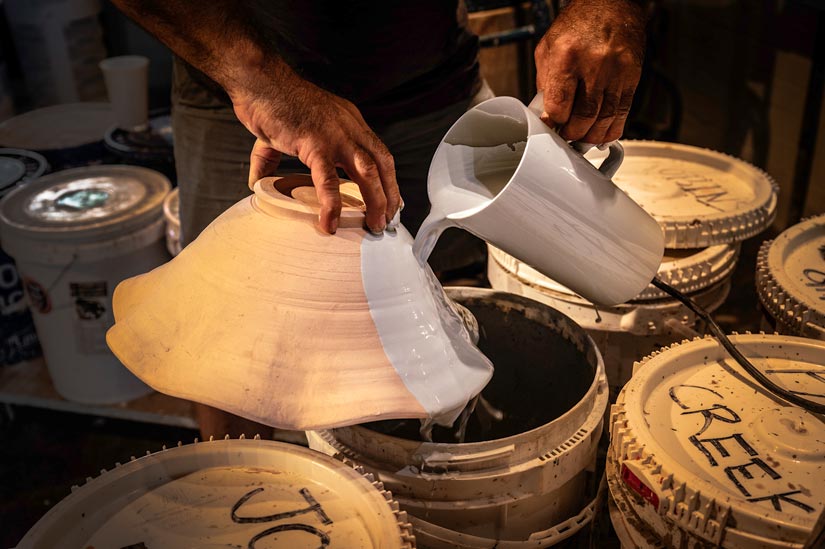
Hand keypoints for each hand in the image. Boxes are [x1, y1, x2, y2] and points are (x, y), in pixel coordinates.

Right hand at [234, 71, 399, 234]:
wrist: (257, 78)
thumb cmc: (269, 100)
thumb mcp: (283, 131)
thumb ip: (273, 158)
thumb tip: (257, 182)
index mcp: (348, 122)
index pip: (380, 153)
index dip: (389, 179)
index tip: (390, 201)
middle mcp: (349, 127)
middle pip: (383, 164)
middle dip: (389, 194)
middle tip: (385, 220)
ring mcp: (335, 134)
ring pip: (367, 172)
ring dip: (375, 200)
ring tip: (372, 225)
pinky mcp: (314, 143)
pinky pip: (329, 178)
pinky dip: (331, 203)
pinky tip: (328, 222)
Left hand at [534, 0, 645, 143]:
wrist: (611, 4)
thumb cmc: (579, 23)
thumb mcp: (548, 47)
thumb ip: (546, 81)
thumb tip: (547, 112)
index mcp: (567, 56)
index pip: (559, 106)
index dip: (553, 123)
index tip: (551, 127)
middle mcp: (594, 65)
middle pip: (583, 117)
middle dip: (572, 134)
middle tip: (566, 136)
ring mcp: (616, 71)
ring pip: (604, 118)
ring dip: (592, 136)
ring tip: (582, 140)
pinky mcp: (632, 76)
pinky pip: (623, 111)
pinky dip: (612, 128)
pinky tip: (602, 134)